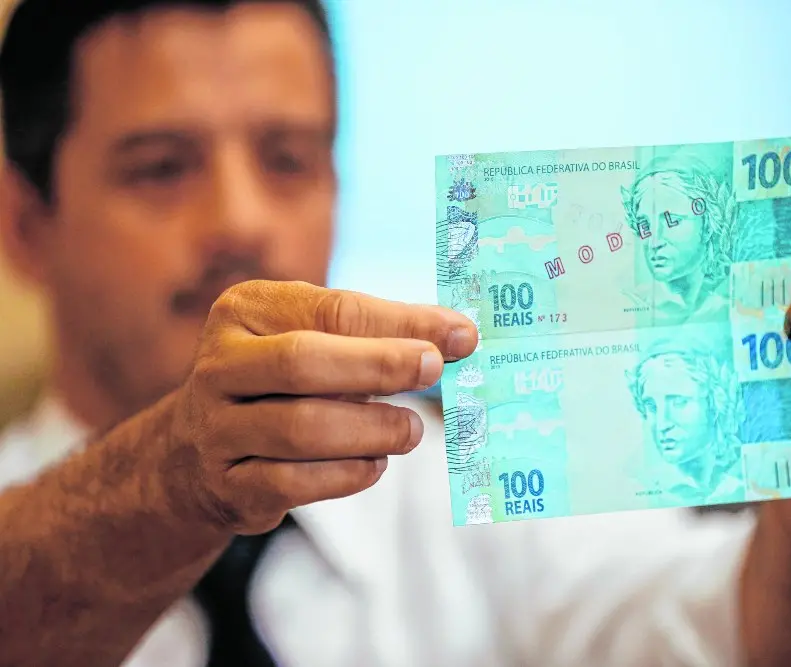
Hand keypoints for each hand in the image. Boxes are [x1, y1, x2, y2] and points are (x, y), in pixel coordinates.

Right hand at [163, 280, 477, 534]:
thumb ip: (374, 334)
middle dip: (379, 366)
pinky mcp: (227, 485)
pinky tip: (375, 463)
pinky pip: (294, 482)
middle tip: (434, 371)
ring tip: (409, 431)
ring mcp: (215, 429)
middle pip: (303, 361)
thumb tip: (457, 336)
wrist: (197, 454)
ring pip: (300, 428)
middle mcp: (220, 365)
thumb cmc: (279, 385)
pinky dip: (348, 474)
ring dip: (371, 429)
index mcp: (245, 311)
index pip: (332, 309)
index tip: (459, 335)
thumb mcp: (312, 341)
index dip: (401, 321)